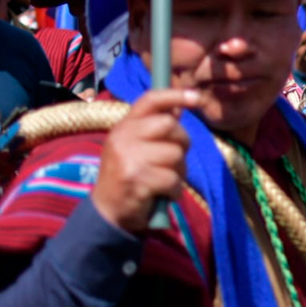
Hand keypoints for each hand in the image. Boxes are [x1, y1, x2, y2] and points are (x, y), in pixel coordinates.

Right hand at [91, 89, 197, 232]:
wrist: (108, 211)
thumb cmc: (130, 175)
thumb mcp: (136, 147)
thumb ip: (156, 128)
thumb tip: (180, 106)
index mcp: (124, 126)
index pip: (150, 100)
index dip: (175, 95)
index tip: (197, 97)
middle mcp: (123, 137)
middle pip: (170, 126)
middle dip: (182, 143)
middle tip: (173, 160)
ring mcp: (129, 158)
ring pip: (176, 155)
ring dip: (179, 172)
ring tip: (164, 181)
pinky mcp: (136, 179)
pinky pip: (173, 180)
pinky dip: (174, 191)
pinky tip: (162, 194)